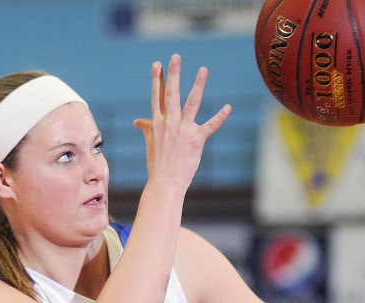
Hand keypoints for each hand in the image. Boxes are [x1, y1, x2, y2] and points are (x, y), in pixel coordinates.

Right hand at [133, 55, 231, 192]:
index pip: (157, 97)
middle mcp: (169, 124)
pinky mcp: (196, 140)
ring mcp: (183, 131)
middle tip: (175, 57)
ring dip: (198, 85)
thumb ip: (146, 128)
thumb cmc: (157, 164)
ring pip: (191, 103)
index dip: (157, 79)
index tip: (157, 64)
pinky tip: (228, 107)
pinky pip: (210, 126)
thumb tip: (137, 121)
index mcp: (158, 123)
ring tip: (203, 70)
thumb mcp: (150, 143)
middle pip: (171, 94)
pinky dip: (220, 117)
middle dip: (173, 74)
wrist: (164, 183)